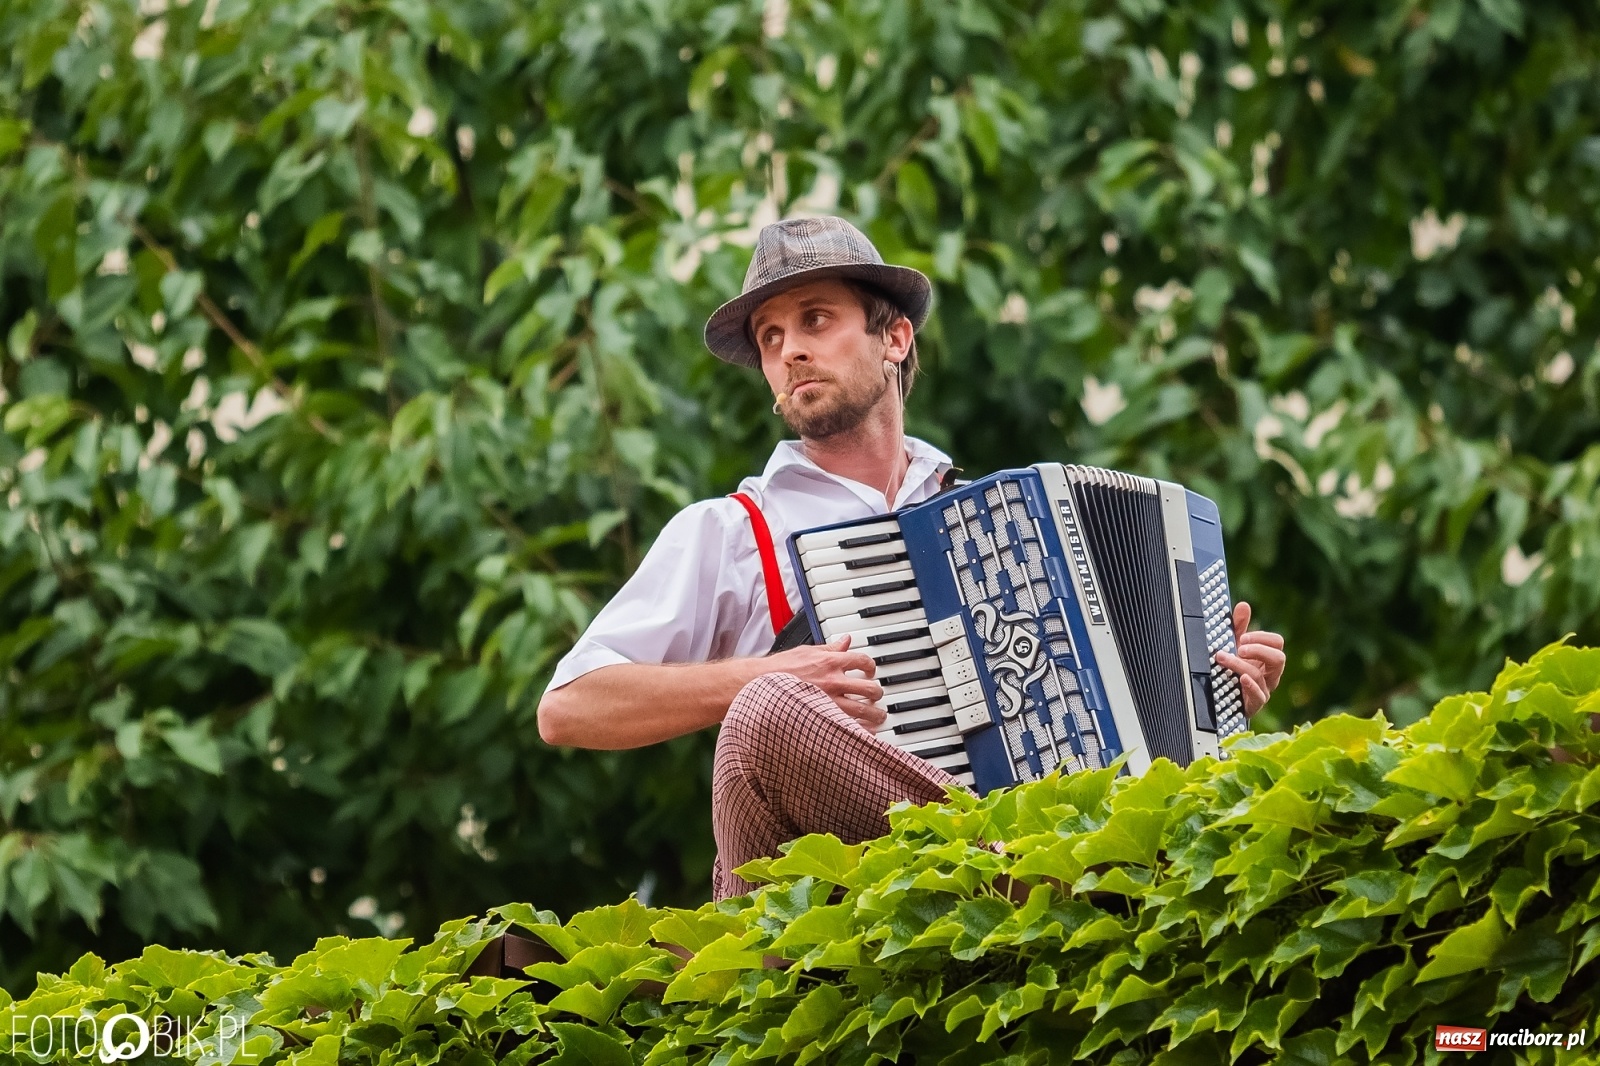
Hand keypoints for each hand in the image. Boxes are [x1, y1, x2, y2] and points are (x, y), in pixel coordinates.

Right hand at [766, 635, 886, 728]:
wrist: (758, 688)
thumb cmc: (777, 671)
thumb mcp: (805, 652)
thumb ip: (829, 648)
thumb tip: (845, 641)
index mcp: (830, 663)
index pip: (862, 660)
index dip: (872, 666)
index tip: (871, 670)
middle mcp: (833, 683)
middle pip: (870, 688)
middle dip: (877, 692)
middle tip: (876, 695)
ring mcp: (829, 704)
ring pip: (865, 711)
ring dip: (876, 714)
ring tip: (878, 716)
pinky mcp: (823, 721)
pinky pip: (850, 729)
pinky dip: (861, 732)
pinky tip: (865, 734)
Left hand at [1214, 601, 1285, 717]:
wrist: (1225, 699)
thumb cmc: (1234, 670)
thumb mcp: (1235, 647)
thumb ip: (1239, 627)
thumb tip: (1243, 605)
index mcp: (1268, 658)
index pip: (1277, 643)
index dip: (1262, 638)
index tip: (1243, 637)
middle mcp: (1270, 674)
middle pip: (1278, 658)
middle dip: (1259, 650)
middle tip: (1239, 647)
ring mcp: (1264, 690)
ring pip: (1260, 675)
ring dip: (1240, 664)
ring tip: (1222, 658)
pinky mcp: (1254, 704)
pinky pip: (1259, 696)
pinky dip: (1251, 686)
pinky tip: (1241, 678)